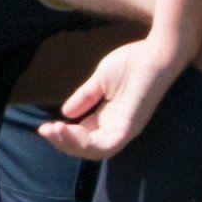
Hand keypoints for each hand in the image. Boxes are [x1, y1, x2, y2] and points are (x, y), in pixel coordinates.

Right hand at [38, 38, 183, 158]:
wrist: (157, 50)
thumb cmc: (134, 61)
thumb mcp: (101, 81)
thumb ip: (85, 97)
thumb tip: (65, 113)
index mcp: (111, 118)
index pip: (84, 137)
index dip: (63, 135)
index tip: (45, 126)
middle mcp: (118, 127)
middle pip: (87, 148)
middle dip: (62, 142)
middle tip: (43, 130)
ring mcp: (126, 128)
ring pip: (95, 151)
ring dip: (70, 144)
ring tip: (52, 131)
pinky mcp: (132, 124)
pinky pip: (108, 145)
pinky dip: (87, 143)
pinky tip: (68, 130)